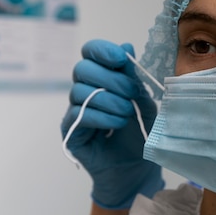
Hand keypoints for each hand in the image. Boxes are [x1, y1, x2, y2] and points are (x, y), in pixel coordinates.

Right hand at [61, 39, 163, 208]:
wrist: (137, 168)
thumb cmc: (141, 132)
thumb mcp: (145, 102)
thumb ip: (135, 77)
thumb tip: (127, 46)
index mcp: (103, 77)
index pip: (91, 52)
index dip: (102, 50)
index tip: (120, 58)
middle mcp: (85, 90)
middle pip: (83, 69)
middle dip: (112, 79)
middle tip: (133, 94)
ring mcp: (75, 110)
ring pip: (80, 91)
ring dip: (110, 101)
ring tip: (128, 114)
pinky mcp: (70, 131)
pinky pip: (78, 114)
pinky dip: (101, 117)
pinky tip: (117, 124)